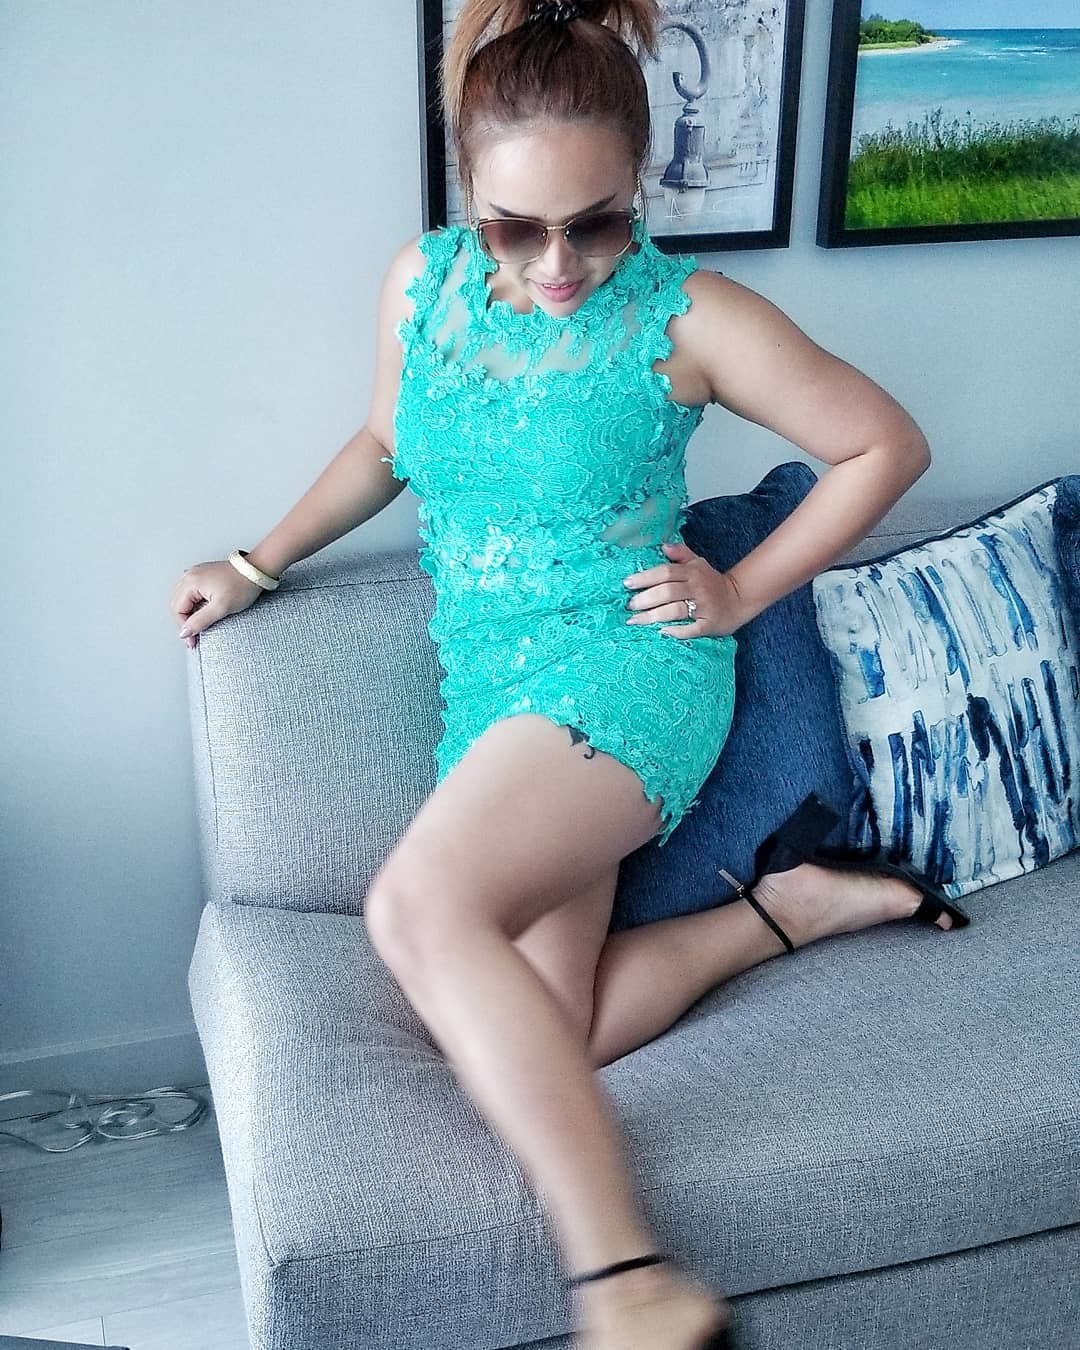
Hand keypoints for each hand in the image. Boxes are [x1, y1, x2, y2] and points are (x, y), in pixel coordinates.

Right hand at [170, 559, 263, 650]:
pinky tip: (201, 612)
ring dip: (187, 614)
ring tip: (197, 626)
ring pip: (182, 599)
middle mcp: (189, 575)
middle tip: (194, 637)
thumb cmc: (242, 585)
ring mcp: (196, 574)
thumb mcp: (221, 608)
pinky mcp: (203, 575)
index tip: (192, 640)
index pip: (177, 610)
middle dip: (184, 622)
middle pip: (176, 604)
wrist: (256, 571)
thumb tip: (184, 632)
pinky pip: (190, 593)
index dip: (183, 628)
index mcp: (190, 582)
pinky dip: (192, 605)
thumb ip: (200, 621)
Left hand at [622, 541, 748, 639]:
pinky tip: (662, 632)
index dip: (645, 578)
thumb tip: (663, 546)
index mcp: (692, 572)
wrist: (739, 599)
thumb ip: (681, 554)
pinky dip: (677, 631)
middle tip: (629, 605)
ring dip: (653, 616)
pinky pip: (691, 629)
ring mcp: (704, 607)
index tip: (627, 583)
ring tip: (635, 620)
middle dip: (645, 599)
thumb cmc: (712, 582)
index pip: (665, 572)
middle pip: (667, 592)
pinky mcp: (710, 624)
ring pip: (675, 610)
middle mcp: (697, 588)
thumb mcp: (698, 564)